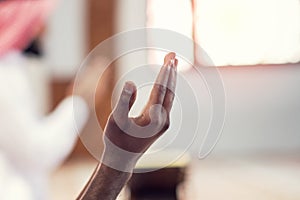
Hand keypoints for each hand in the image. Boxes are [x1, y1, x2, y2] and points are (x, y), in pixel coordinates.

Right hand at [102, 53, 177, 170]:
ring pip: (170, 96)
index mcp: (153, 119)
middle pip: (170, 91)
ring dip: (171, 79)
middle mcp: (163, 120)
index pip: (161, 91)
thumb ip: (123, 101)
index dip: (164, 74)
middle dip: (171, 72)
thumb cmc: (116, 140)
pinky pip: (167, 101)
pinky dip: (167, 88)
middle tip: (173, 55)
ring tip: (172, 63)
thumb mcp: (115, 120)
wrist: (122, 159)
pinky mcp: (162, 123)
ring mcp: (165, 122)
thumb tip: (131, 82)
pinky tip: (167, 79)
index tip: (169, 60)